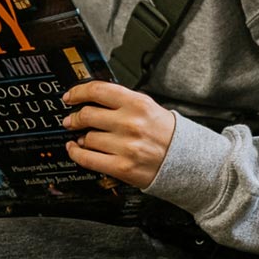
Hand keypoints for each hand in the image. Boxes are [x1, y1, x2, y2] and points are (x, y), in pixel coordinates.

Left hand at [61, 81, 176, 188]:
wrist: (187, 160)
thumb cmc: (166, 134)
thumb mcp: (148, 107)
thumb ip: (121, 101)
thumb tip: (90, 100)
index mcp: (138, 104)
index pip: (98, 90)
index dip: (78, 92)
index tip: (70, 96)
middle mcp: (131, 123)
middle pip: (88, 114)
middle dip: (75, 117)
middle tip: (71, 119)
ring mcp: (126, 146)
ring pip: (87, 138)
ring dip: (81, 137)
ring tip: (84, 137)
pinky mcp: (122, 167)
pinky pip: (87, 159)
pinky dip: (76, 153)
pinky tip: (75, 148)